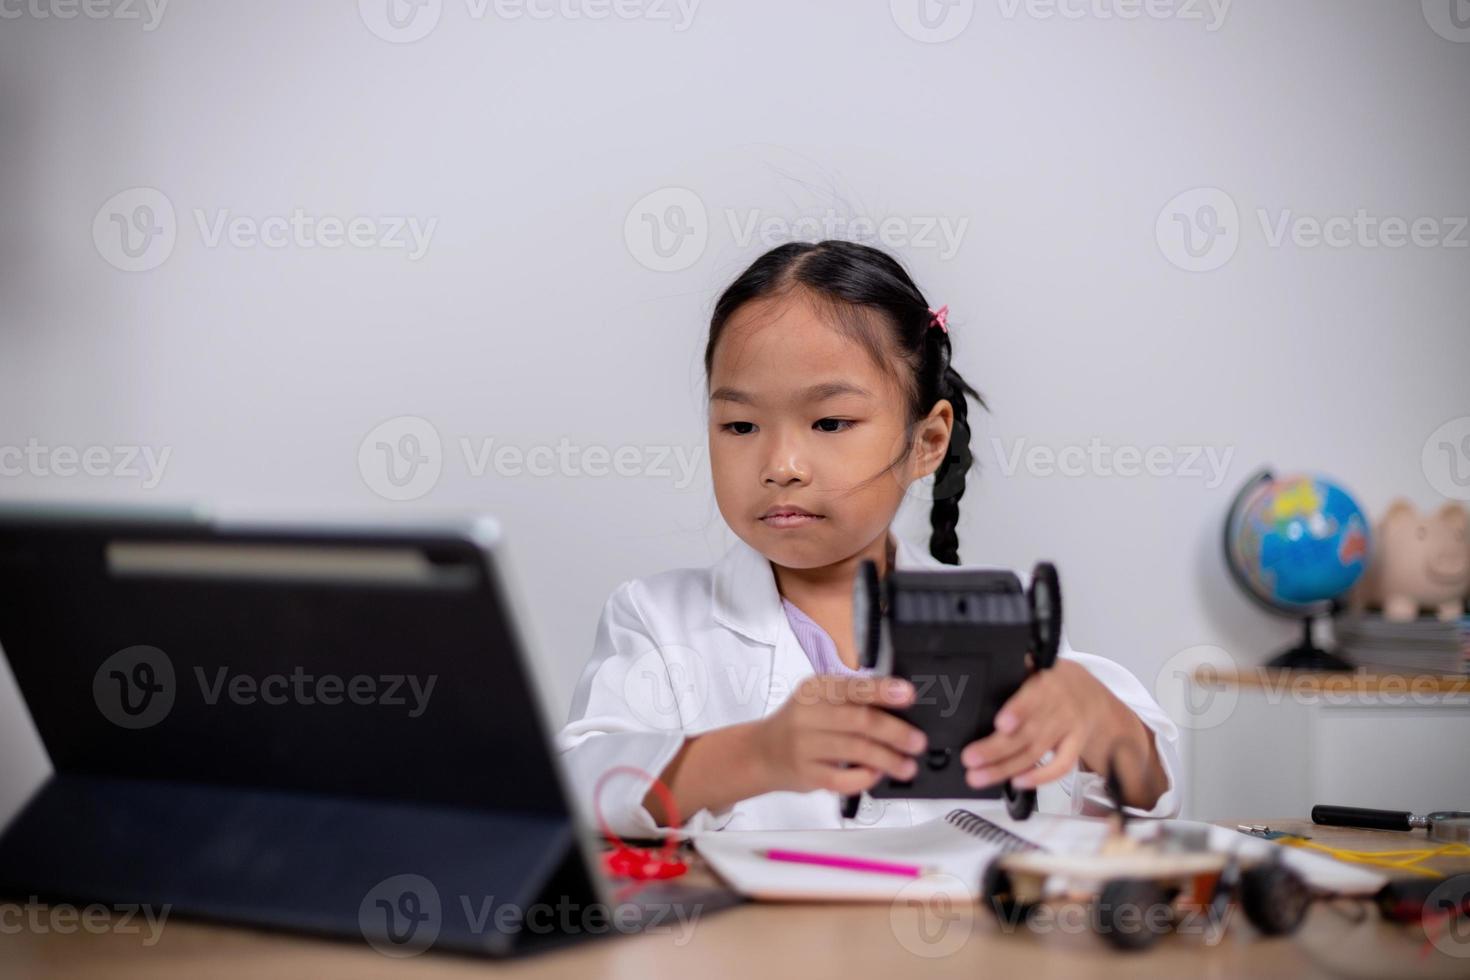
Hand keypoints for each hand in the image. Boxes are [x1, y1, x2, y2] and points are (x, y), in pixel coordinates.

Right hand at [750, 675, 928, 796]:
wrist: (761, 753)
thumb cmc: (801, 723)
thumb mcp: (819, 699)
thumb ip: (852, 699)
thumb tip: (899, 707)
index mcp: (815, 688)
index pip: (853, 687)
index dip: (882, 691)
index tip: (909, 696)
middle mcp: (807, 714)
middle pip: (859, 721)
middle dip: (895, 732)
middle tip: (918, 742)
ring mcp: (804, 745)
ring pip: (855, 751)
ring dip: (888, 759)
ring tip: (908, 766)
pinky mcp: (806, 774)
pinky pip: (842, 779)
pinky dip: (865, 778)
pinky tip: (878, 775)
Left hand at [960, 660, 1102, 791]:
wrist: (1092, 697)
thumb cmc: (1055, 684)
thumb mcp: (1038, 667)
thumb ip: (1016, 671)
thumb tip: (990, 672)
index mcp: (1048, 683)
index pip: (1032, 698)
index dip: (1017, 712)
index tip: (1000, 724)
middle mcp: (1061, 707)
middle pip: (1028, 732)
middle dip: (996, 748)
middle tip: (970, 759)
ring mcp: (1070, 729)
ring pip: (1036, 751)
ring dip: (1006, 767)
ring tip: (979, 776)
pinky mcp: (1076, 747)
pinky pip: (1060, 766)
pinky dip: (1039, 776)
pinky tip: (1016, 782)